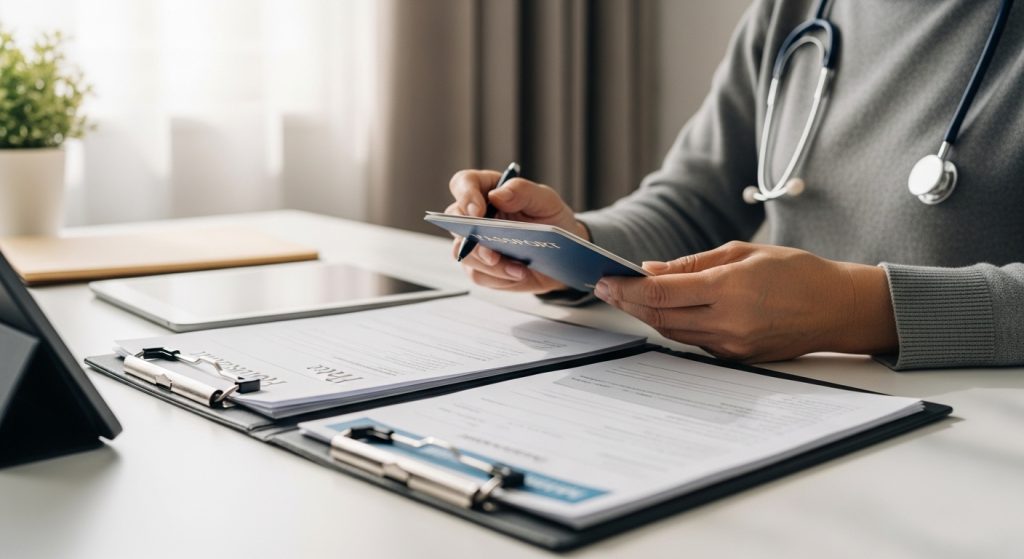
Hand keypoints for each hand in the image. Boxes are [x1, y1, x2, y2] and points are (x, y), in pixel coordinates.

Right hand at [446, 169, 587, 292]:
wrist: (563, 254)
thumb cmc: (552, 221)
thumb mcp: (546, 201)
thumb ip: (522, 191)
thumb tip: (497, 194)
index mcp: (488, 190)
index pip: (463, 183)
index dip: (465, 195)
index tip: (477, 210)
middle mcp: (477, 216)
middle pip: (454, 221)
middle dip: (471, 237)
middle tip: (491, 251)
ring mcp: (475, 243)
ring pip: (465, 253)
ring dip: (490, 264)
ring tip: (517, 268)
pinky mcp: (481, 267)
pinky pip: (479, 274)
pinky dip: (499, 277)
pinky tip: (519, 273)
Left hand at [593, 241, 898, 361]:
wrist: (838, 309)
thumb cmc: (797, 271)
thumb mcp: (743, 252)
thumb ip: (693, 263)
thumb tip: (651, 269)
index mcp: (729, 289)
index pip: (662, 294)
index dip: (627, 289)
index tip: (605, 280)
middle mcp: (728, 322)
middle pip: (660, 317)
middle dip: (629, 303)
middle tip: (607, 288)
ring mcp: (733, 345)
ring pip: (674, 333)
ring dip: (648, 316)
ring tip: (629, 297)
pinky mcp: (738, 358)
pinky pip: (695, 342)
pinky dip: (675, 325)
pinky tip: (665, 311)